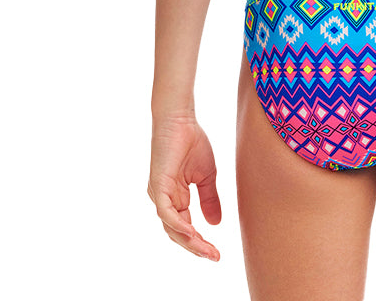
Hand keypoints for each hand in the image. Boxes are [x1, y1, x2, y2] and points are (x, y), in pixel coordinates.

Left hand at [148, 112, 221, 260]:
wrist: (181, 119)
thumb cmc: (192, 142)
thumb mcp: (207, 176)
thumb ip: (209, 199)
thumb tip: (215, 224)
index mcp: (175, 198)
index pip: (185, 228)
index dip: (200, 242)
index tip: (217, 254)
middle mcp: (164, 200)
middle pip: (177, 233)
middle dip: (196, 247)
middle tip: (214, 256)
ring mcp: (159, 194)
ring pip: (171, 227)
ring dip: (189, 241)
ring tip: (206, 249)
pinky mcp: (158, 186)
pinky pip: (166, 213)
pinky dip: (178, 225)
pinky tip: (192, 233)